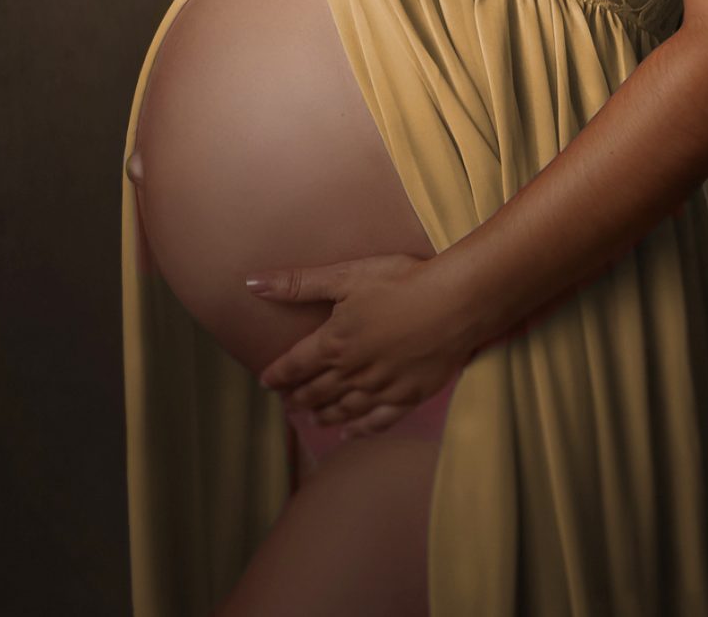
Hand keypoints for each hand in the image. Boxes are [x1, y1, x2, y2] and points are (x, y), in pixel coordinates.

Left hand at [248, 252, 481, 438]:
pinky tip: (350, 431)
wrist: (456, 302)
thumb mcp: (346, 275)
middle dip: (298, 397)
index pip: (296, 364)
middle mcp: (353, 372)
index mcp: (334, 342)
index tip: (266, 382)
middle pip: (317, 390)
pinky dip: (360, 428)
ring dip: (322, 414)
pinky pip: (377, 420)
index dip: (278, 374)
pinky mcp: (408, 397)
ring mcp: (381, 388)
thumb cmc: (401, 281)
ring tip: (310, 418)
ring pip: (343, 408)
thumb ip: (297, 284)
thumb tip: (251, 284)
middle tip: (286, 403)